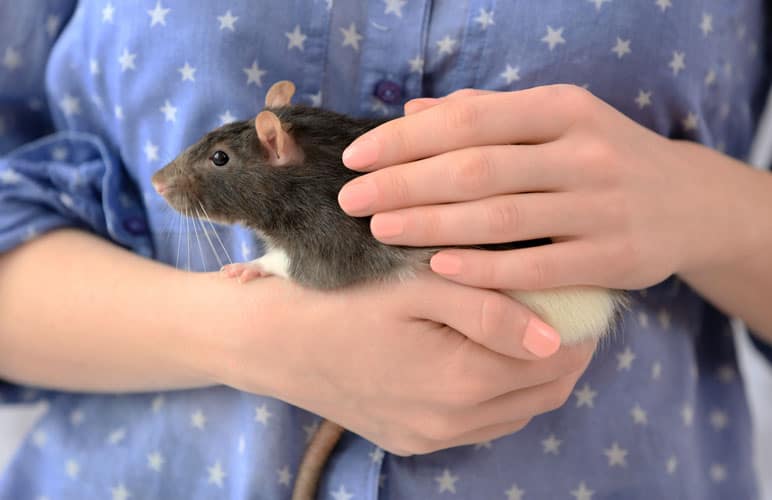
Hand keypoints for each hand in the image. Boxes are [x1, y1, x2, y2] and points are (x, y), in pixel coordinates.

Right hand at [204, 272, 592, 454]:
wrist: (269, 341)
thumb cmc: (339, 298)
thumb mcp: (414, 285)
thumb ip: (490, 309)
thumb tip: (555, 338)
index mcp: (464, 382)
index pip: (557, 360)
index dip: (581, 324)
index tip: (582, 289)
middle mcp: (455, 423)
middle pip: (546, 393)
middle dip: (567, 351)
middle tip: (563, 306)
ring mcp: (432, 439)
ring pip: (517, 412)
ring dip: (534, 374)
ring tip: (527, 328)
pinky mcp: (412, 442)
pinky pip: (481, 425)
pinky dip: (500, 394)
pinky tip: (485, 356)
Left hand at [338, 85, 742, 290]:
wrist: (689, 203)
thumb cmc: (601, 157)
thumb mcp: (554, 122)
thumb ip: (486, 116)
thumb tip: (412, 114)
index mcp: (563, 108)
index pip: (469, 118)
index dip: (405, 140)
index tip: (356, 158)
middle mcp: (585, 152)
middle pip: (477, 168)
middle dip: (406, 184)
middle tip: (353, 200)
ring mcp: (602, 206)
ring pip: (502, 217)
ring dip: (433, 224)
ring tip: (382, 230)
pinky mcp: (614, 258)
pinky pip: (536, 266)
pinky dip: (484, 269)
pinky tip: (439, 267)